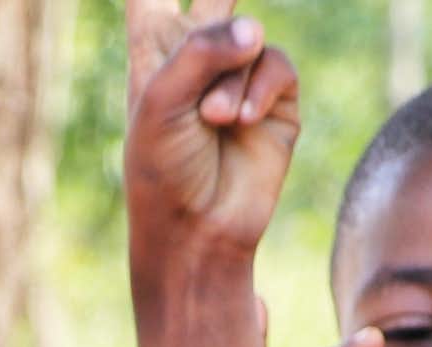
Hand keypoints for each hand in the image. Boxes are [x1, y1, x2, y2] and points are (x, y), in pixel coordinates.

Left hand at [123, 5, 300, 259]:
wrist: (196, 232)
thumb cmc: (162, 170)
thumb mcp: (162, 101)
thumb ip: (201, 47)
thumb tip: (255, 28)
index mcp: (155, 45)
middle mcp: (199, 51)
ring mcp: (240, 73)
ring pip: (250, 36)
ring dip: (232, 79)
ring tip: (212, 122)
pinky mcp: (275, 98)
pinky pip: (276, 66)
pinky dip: (259, 92)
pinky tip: (238, 124)